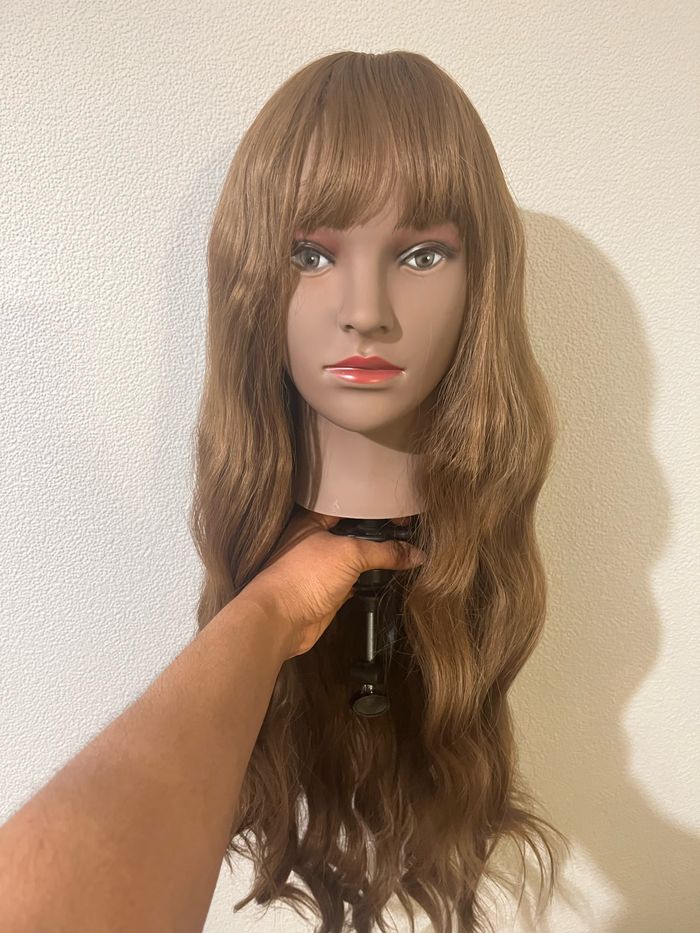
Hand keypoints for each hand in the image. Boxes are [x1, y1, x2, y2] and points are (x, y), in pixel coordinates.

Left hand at [236, 505, 425, 661]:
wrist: (280, 620)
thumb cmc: (306, 576)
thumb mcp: (349, 554)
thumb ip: (385, 552)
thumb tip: (417, 554)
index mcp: (316, 519)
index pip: (352, 503)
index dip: (377, 504)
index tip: (402, 509)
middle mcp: (319, 538)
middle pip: (357, 530)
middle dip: (381, 532)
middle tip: (410, 531)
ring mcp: (325, 565)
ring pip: (359, 555)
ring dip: (379, 556)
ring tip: (407, 552)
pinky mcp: (332, 588)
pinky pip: (358, 577)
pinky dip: (374, 577)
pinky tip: (393, 574)